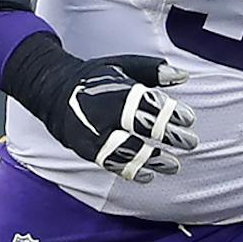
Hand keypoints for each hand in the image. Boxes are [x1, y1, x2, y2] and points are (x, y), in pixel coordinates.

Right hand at [3, 34, 197, 182]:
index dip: (170, 113)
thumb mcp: (121, 65)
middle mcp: (104, 112)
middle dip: (168, 137)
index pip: (148, 103)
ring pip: (127, 151)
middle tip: (191, 143)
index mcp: (116, 89)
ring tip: (174, 165)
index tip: (189, 119)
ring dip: (152, 160)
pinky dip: (130, 171)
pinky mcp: (86, 150)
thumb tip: (183, 76)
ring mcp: (94, 133)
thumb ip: (152, 71)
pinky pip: (111, 164)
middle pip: (140, 127)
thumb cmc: (94, 77)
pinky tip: (148, 176)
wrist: (51, 91)